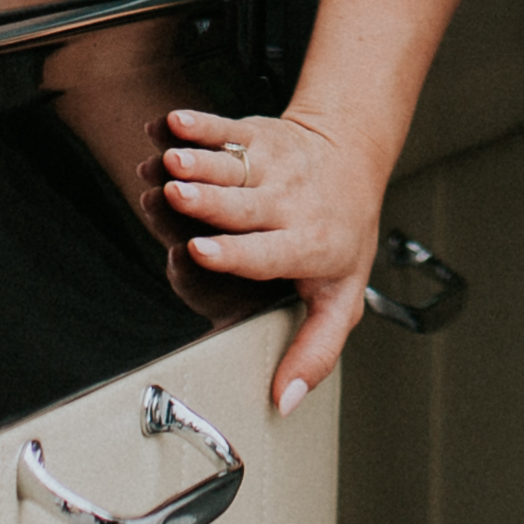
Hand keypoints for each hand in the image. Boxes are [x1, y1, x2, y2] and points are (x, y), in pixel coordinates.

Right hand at [158, 106, 384, 413]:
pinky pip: (227, 128)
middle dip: (209, 201)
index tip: (202, 250)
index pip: (269, 251)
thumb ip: (315, 351)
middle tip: (177, 196)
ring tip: (170, 161)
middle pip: (243, 205)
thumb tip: (284, 400)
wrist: (353, 159)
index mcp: (309, 246)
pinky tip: (174, 122)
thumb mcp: (341, 298)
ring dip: (199, 160)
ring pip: (232, 165)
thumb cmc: (341, 235)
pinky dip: (200, 124)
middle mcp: (290, 203)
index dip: (235, 251)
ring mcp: (274, 166)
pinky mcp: (259, 135)